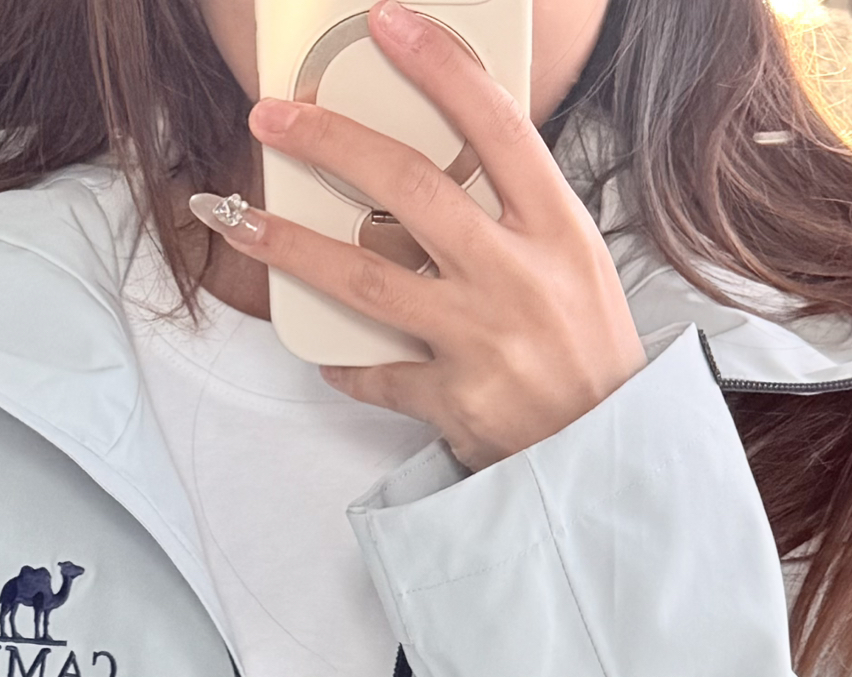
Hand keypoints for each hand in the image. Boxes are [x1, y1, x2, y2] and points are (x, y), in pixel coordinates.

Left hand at [192, 0, 643, 469]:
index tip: (388, 24)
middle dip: (333, 143)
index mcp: (556, 229)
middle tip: (275, 117)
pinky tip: (328, 354)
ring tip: (245, 221)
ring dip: (295, 246)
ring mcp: (482, 340)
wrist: (606, 458)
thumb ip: (516, 215)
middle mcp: (517, 277)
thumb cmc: (590, 355)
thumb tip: (443, 167)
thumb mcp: (576, 264)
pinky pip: (379, 373)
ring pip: (368, 279)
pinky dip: (349, 364)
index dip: (439, 67)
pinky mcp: (454, 400)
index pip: (495, 126)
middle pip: (411, 189)